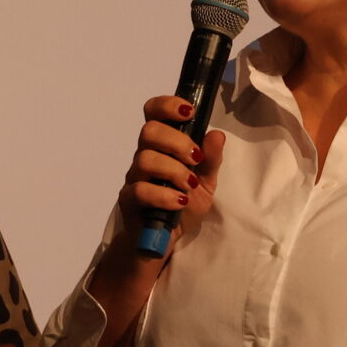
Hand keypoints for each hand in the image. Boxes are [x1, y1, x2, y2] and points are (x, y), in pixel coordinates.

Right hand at [121, 95, 226, 241]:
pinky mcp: (129, 201)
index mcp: (162, 145)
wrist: (166, 240)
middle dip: (177, 142)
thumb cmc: (183, 205)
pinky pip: (140, 190)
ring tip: (189, 186)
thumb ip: (212, 159)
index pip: (153, 112)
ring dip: (173, 170)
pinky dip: (164, 195)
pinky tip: (178, 202)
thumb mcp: (206, 181)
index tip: (189, 112)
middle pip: (149, 131)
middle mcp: (145, 156)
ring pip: (145, 160)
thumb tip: (216, 135)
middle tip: (195, 159)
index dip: (167, 105)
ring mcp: (135, 178)